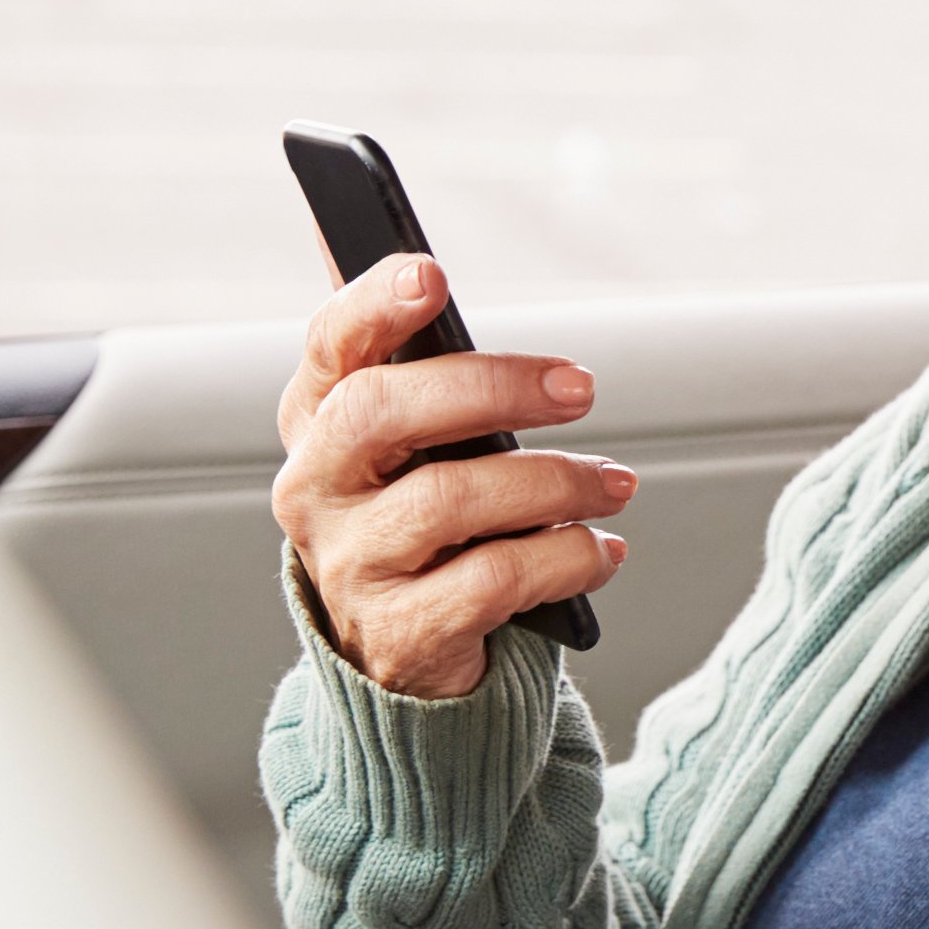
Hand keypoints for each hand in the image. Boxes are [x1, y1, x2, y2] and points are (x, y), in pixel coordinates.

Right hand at [271, 258, 633, 698]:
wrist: (404, 657)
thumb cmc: (422, 524)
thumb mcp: (411, 448)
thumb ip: (416, 372)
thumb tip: (419, 271)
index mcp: (316, 424)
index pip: (330, 349)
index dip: (373, 306)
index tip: (431, 274)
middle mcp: (315, 490)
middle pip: (382, 411)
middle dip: (492, 387)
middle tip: (580, 388)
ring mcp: (351, 565)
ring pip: (449, 498)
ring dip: (554, 483)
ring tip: (613, 482)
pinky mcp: (401, 632)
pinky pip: (492, 579)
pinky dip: (565, 558)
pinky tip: (599, 549)